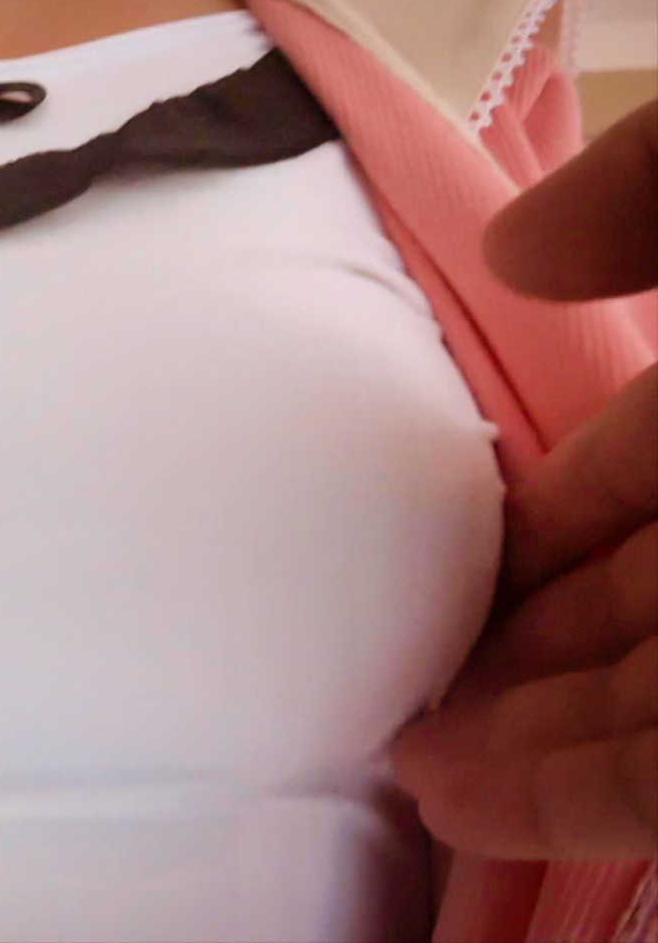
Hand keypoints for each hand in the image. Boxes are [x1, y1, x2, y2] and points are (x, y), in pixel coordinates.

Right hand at [390, 101, 657, 860]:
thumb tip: (517, 251)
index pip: (646, 464)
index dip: (546, 515)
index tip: (462, 564)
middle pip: (652, 601)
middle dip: (533, 650)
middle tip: (422, 695)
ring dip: (537, 744)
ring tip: (426, 772)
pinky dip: (585, 799)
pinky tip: (491, 806)